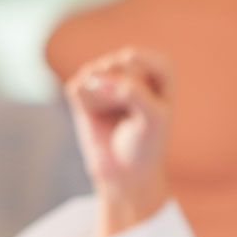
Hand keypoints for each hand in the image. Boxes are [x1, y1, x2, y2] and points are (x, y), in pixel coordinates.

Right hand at [65, 47, 172, 236]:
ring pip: (97, 71)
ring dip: (102, 93)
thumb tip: (98, 78)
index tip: (133, 73)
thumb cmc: (146, 146)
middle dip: (122, 87)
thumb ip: (134, 92)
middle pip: (121, 64)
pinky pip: (78, 86)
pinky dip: (85, 99)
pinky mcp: (84, 95)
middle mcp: (132, 73)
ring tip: (112, 113)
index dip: (143, 65)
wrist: (125, 176)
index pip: (152, 60)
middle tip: (129, 113)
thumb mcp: (153, 119)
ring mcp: (105, 82)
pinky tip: (94, 115)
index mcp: (158, 77)